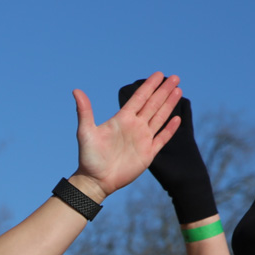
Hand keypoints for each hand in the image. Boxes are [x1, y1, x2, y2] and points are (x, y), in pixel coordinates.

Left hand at [72, 71, 181, 200]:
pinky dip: (170, 129)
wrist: (96, 180)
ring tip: (178, 90)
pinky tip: (177, 118)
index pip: (139, 98)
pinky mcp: (148, 153)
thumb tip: (75, 90)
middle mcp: (134, 126)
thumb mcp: (86, 132)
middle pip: (153, 104)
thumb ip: (85, 111)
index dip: (149, 86)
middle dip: (164, 91)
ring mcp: (142, 139)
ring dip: (169, 104)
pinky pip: (161, 138)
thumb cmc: (89, 157)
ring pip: (159, 118)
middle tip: (175, 77)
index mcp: (122, 119)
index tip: (159, 74)